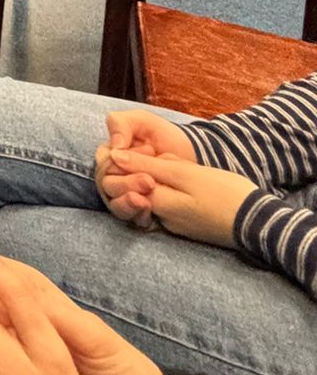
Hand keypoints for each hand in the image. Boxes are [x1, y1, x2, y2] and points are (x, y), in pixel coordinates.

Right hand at [94, 110, 196, 225]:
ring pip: (116, 206)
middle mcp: (116, 177)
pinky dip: (139, 217)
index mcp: (111, 156)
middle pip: (108, 187)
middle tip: (149, 181)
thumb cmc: (165, 136)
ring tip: (146, 202)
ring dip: (128, 204)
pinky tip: (150, 213)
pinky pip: (133, 220)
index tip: (144, 156)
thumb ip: (121, 124)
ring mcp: (127, 196)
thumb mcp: (142, 120)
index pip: (103, 165)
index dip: (117, 164)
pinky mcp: (142, 211)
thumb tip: (115, 147)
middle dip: (125, 185)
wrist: (192, 156)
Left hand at [99, 153, 256, 248]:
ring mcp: (175, 225)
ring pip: (155, 195)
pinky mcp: (188, 226)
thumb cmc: (223, 193)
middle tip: (168, 158)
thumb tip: (115, 156)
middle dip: (145, 169)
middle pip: (138, 190)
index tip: (143, 148)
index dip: (128, 161)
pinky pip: (170, 205)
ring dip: (162, 177)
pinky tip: (192, 179)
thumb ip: (148, 165)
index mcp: (157, 204)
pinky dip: (174, 189)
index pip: (124, 183)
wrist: (259, 222)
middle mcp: (161, 219)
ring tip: (184, 167)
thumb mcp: (184, 173)